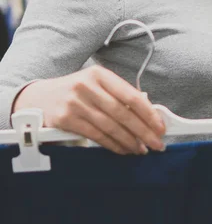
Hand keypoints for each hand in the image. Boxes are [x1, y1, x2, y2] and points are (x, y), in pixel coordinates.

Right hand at [12, 65, 166, 155]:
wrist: (39, 98)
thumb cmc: (75, 92)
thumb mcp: (96, 85)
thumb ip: (119, 96)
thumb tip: (149, 113)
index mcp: (99, 74)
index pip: (131, 95)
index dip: (148, 113)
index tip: (160, 126)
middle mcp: (87, 86)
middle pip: (123, 113)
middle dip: (143, 131)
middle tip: (156, 143)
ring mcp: (75, 103)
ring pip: (110, 126)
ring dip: (129, 141)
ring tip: (141, 149)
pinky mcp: (65, 119)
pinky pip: (96, 136)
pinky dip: (112, 145)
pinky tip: (123, 149)